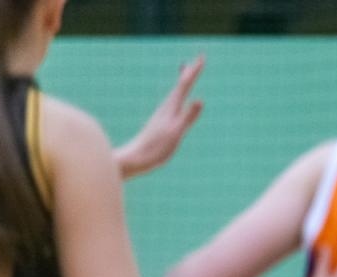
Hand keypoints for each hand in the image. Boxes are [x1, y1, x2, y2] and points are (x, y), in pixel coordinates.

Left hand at [115, 56, 205, 179]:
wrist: (135, 158)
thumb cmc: (155, 148)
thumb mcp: (175, 133)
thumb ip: (187, 117)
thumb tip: (199, 100)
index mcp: (171, 108)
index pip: (184, 85)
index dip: (194, 71)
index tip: (202, 57)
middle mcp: (166, 107)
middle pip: (180, 85)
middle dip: (190, 72)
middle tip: (198, 60)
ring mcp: (164, 114)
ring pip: (176, 92)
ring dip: (183, 81)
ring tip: (185, 72)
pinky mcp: (162, 122)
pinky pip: (174, 103)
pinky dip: (178, 95)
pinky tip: (177, 99)